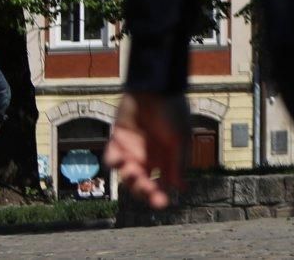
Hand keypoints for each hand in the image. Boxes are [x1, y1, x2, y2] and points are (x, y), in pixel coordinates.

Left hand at [104, 91, 185, 209]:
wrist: (154, 89)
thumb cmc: (172, 111)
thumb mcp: (181, 137)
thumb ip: (179, 162)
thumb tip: (180, 187)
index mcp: (165, 158)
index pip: (161, 182)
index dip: (161, 194)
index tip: (163, 203)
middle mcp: (148, 157)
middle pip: (142, 183)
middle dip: (144, 191)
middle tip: (147, 191)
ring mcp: (131, 151)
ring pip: (126, 175)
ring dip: (129, 178)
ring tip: (133, 172)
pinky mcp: (116, 142)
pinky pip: (112, 159)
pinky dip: (114, 163)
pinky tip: (121, 161)